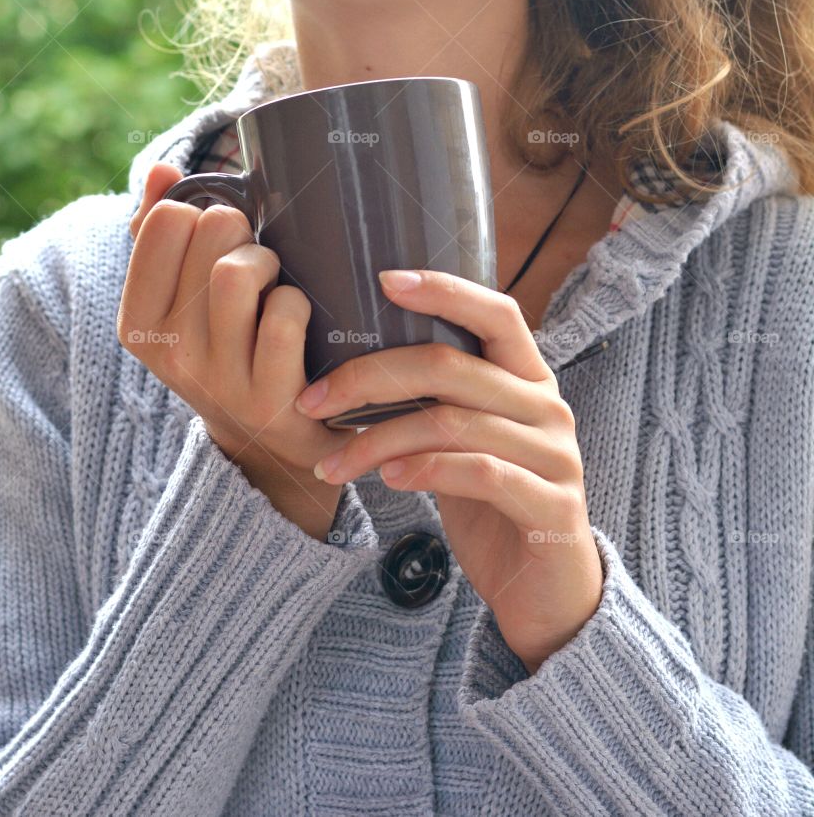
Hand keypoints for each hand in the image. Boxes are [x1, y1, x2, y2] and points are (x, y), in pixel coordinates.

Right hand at [119, 162, 357, 541]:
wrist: (272, 441)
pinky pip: (284, 315)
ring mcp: (217, 379)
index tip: (214, 243)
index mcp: (138, 321)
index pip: (164, 221)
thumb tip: (163, 170)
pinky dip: (298, 304)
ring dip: (271, 263)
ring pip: (240, 272)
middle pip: (211, 234)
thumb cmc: (229, 348)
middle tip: (255, 259)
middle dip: (244, 231)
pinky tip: (296, 322)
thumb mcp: (182, 300)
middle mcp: (168, 353)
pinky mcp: (269, 399)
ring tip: (274, 284)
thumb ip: (161, 233)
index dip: (201, 214)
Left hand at [295, 268, 603, 671]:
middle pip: (451, 366)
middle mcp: (546, 405)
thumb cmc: (492, 502)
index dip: (443, 290)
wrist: (546, 589)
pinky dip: (424, 469)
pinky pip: (478, 472)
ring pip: (451, 422)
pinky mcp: (551, 504)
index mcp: (527, 376)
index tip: (383, 278)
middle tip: (313, 400)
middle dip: (369, 377)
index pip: (496, 312)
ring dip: (377, 439)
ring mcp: (555, 454)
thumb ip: (438, 399)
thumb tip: (354, 364)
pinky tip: (386, 478)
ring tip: (333, 461)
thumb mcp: (466, 439)